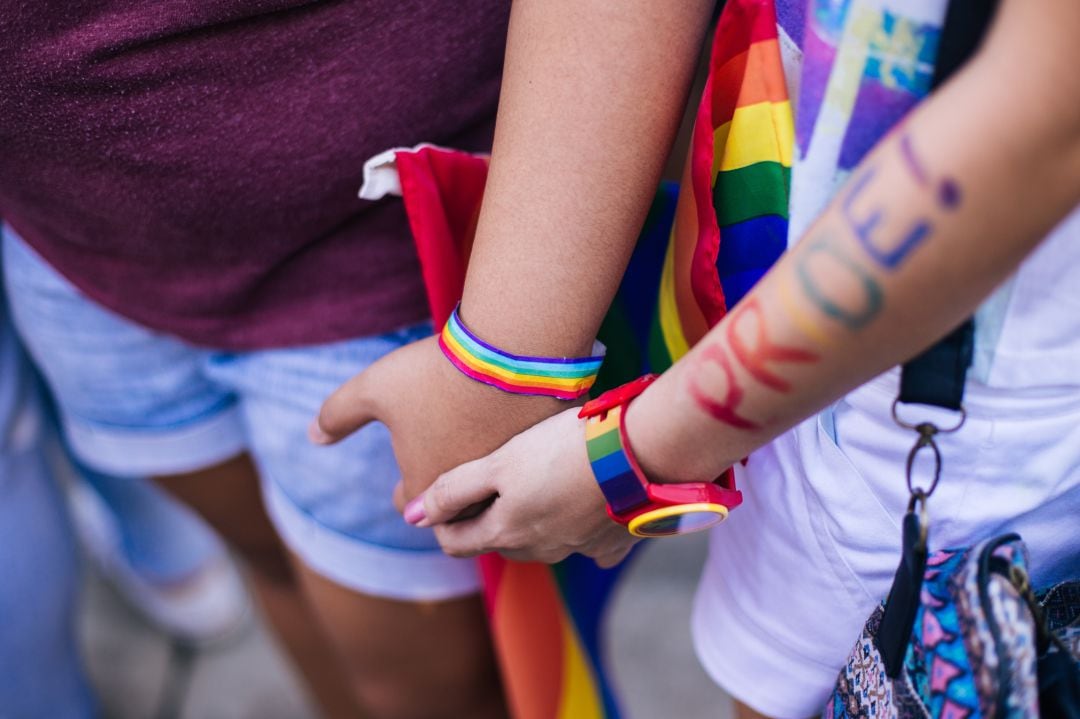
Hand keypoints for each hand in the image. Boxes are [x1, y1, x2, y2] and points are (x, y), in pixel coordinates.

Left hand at [311, 335, 564, 500]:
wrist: (511, 349)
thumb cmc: (435, 372)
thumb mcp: (373, 388)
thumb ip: (337, 415)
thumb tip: (311, 436)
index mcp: (427, 488)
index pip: (411, 506)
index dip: (407, 490)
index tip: (410, 470)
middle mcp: (474, 495)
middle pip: (456, 507)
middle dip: (447, 491)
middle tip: (444, 464)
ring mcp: (514, 476)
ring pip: (497, 488)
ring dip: (485, 473)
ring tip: (479, 446)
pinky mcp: (547, 452)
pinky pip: (530, 459)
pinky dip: (519, 447)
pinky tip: (512, 423)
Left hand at [404, 407, 637, 567]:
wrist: (638, 452)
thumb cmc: (562, 449)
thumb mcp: (499, 463)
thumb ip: (453, 490)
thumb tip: (412, 517)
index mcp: (506, 533)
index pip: (456, 543)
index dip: (442, 520)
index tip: (442, 492)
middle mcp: (541, 550)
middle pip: (498, 542)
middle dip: (485, 518)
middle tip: (486, 480)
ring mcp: (580, 548)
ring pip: (541, 540)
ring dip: (531, 519)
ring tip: (534, 480)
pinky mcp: (615, 539)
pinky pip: (590, 541)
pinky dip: (581, 525)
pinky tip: (584, 501)